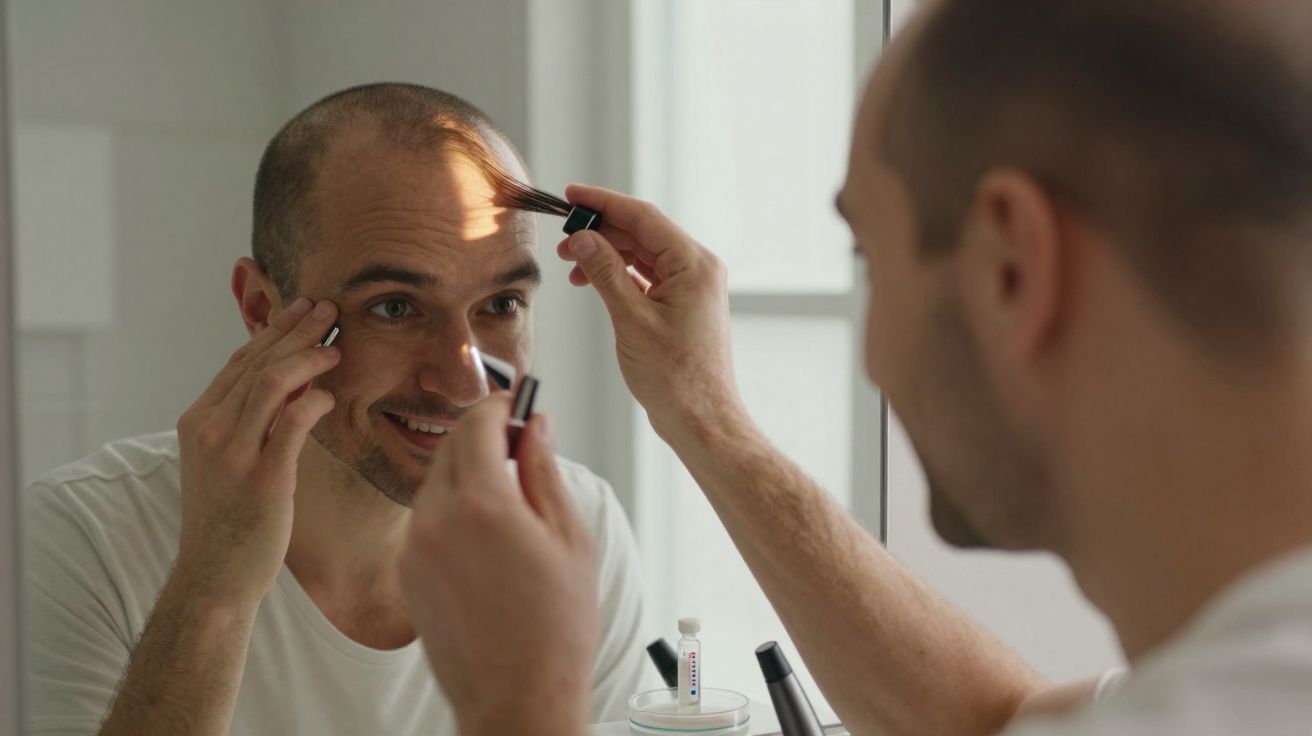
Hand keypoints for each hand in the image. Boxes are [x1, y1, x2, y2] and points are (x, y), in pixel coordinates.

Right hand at [173, 298, 339, 607]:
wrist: (214, 578)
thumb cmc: (228, 521)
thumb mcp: (226, 463)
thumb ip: (247, 424)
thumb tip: (287, 387)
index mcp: (198, 422)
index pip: (239, 361)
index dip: (274, 331)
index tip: (304, 310)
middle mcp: (210, 430)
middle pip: (256, 361)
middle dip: (296, 330)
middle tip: (329, 308)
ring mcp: (234, 453)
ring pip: (271, 381)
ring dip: (308, 356)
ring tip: (336, 346)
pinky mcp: (263, 478)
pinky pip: (291, 422)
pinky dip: (314, 400)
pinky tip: (331, 396)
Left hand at [401, 395, 596, 735]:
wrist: (518, 698)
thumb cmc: (555, 628)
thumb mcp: (569, 538)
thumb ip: (545, 471)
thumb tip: (536, 426)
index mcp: (482, 505)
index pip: (476, 423)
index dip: (499, 405)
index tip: (517, 404)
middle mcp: (437, 520)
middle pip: (449, 446)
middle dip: (482, 435)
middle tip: (519, 446)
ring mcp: (415, 549)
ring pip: (435, 482)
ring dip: (466, 473)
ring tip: (509, 498)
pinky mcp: (408, 574)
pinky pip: (426, 519)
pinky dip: (452, 509)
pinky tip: (488, 536)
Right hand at [557, 184, 746, 441]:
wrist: (701, 419)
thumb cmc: (676, 378)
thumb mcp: (631, 319)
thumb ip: (605, 273)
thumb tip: (582, 239)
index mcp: (693, 264)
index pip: (642, 216)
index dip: (603, 203)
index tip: (572, 195)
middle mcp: (697, 269)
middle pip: (642, 233)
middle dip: (600, 231)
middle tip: (563, 238)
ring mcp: (692, 288)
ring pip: (643, 254)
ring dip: (607, 254)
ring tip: (571, 265)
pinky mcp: (683, 305)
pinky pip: (648, 276)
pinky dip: (619, 275)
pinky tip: (593, 281)